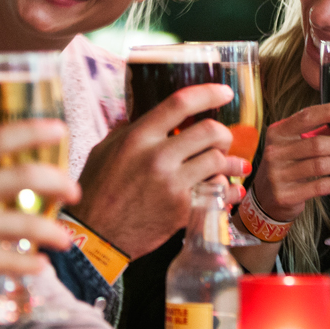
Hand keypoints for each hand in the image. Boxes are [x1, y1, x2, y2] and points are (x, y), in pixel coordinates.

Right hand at [0, 121, 77, 310]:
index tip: (59, 129)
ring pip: (30, 224)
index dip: (32, 131)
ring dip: (54, 233)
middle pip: (25, 176)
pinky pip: (19, 260)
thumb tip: (2, 174)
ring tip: (63, 239)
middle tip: (74, 192)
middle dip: (59, 182)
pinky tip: (40, 265)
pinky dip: (35, 264)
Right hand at [66, 84, 246, 257]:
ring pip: (218, 161)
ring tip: (233, 166)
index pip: (180, 104)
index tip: (225, 92)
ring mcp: (172, 184)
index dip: (208, 93)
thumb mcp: (104, 150)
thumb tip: (144, 115)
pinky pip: (217, 192)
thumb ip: (127, 130)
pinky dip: (228, 191)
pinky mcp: (182, 209)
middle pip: (210, 131)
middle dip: (223, 134)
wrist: (96, 236)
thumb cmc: (97, 191)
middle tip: (222, 141)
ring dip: (230, 163)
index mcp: (139, 137)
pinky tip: (230, 190)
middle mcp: (158, 157)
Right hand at [249, 103, 329, 222]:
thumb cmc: (286, 166)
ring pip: (321, 166)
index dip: (329, 112)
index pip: (305, 117)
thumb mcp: (293, 145)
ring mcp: (279, 174)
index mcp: (278, 133)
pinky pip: (321, 187)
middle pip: (318, 144)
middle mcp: (276, 152)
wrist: (264, 199)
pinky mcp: (286, 195)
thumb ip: (316, 134)